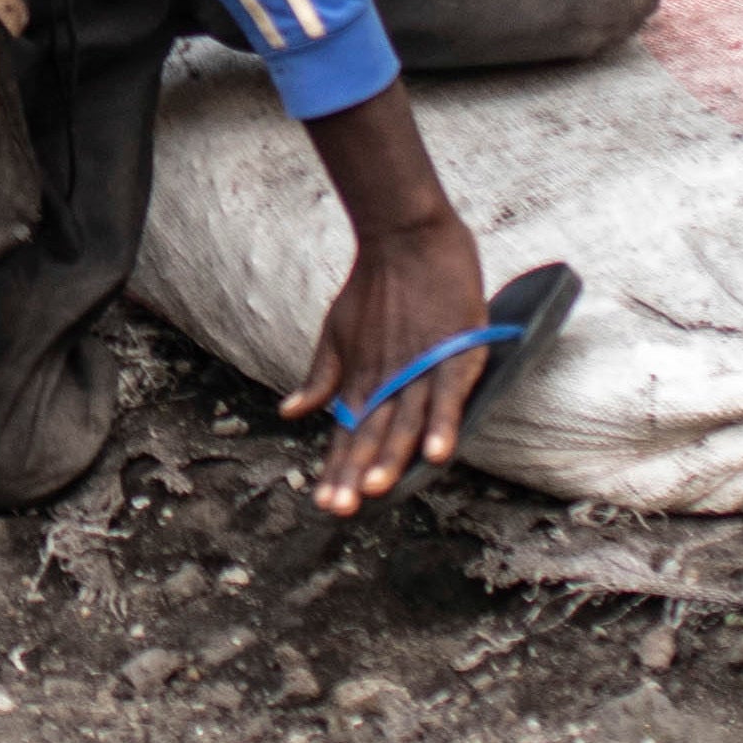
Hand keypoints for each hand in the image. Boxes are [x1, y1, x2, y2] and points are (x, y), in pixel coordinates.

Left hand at [280, 85, 489, 516]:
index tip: (327, 504)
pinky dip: (443, 422)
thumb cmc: (373, 286)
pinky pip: (447, 394)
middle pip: (371, 434)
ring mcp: (419, 365)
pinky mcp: (453, 350)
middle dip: (357, 472)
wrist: (404, 234)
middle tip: (342, 508)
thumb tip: (290, 412)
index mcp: (361, 378)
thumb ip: (320, 376)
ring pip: (405, 420)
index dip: (338, 468)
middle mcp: (386, 378)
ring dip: (393, 455)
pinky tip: (438, 453)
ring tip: (378, 490)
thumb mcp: (336, 331)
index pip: (347, 433)